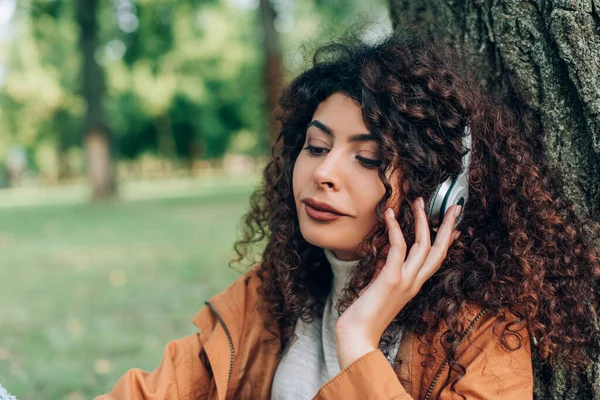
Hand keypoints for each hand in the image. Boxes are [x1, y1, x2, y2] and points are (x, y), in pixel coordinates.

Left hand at [335, 197, 461, 369]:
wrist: (358, 335)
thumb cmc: (365, 315)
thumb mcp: (380, 289)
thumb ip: (387, 273)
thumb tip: (386, 257)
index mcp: (414, 286)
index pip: (437, 261)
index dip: (448, 242)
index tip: (456, 227)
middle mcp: (415, 283)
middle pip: (439, 250)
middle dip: (448, 226)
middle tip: (453, 206)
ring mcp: (405, 281)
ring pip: (423, 245)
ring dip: (422, 220)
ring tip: (419, 201)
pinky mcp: (391, 278)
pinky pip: (398, 247)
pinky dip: (396, 228)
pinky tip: (390, 214)